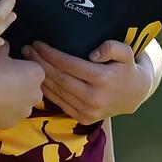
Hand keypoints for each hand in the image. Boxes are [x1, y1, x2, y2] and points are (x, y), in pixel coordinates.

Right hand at [0, 44, 44, 128]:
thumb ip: (6, 48)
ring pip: (21, 105)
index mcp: (37, 73)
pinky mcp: (13, 123)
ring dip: (13, 100)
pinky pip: (9, 116)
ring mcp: (25, 111)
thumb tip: (5, 46)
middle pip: (31, 89)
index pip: (34, 70)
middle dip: (21, 86)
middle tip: (3, 81)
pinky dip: (3, 112)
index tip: (9, 68)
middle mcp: (37, 94)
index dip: (22, 68)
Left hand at [21, 39, 153, 123]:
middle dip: (40, 62)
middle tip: (27, 49)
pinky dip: (46, 90)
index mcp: (103, 79)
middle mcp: (94, 98)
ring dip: (40, 75)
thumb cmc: (126, 68)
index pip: (69, 64)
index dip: (51, 54)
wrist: (134, 95)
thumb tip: (93, 53)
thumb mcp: (126, 52)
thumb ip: (113, 48)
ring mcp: (87, 111)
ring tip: (28, 60)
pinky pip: (59, 102)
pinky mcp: (82, 118)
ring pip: (56, 91)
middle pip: (59, 78)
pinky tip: (38, 78)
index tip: (38, 43)